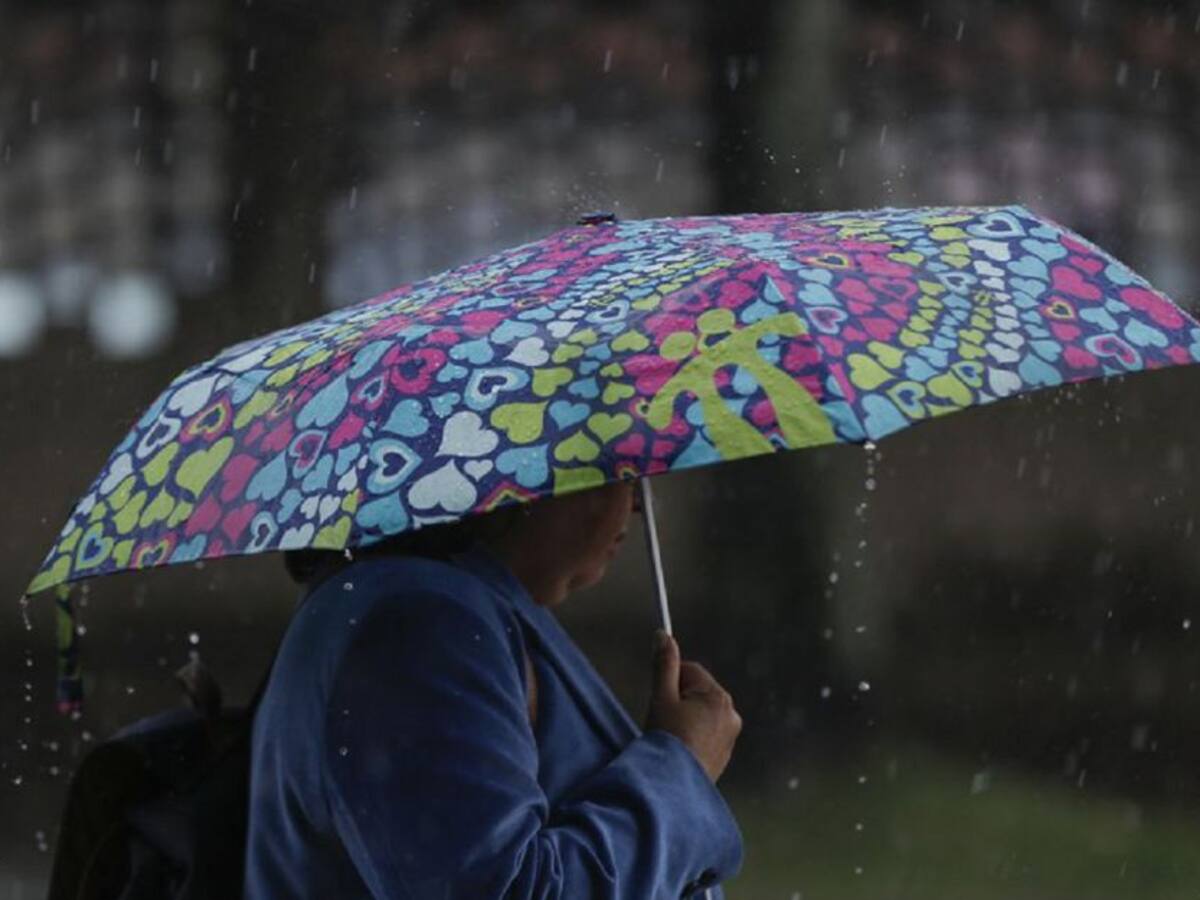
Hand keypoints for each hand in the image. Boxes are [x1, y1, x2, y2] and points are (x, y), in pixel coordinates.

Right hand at [643, 629, 741, 782]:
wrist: (673, 787)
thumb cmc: (667, 739)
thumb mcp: (661, 698)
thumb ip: (664, 664)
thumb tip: (663, 634)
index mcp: (718, 696)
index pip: (690, 671)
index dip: (670, 682)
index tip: (660, 700)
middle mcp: (731, 713)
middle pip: (697, 692)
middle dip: (679, 701)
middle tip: (664, 721)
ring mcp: (730, 736)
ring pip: (701, 714)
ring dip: (686, 719)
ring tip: (671, 738)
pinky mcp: (725, 755)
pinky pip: (706, 734)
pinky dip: (693, 736)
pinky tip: (680, 749)